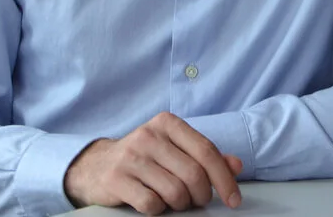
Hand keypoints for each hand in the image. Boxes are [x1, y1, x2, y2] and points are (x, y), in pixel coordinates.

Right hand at [63, 111, 242, 213]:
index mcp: (167, 123)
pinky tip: (154, 202)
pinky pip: (152, 204)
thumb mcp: (174, 149)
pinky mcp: (116, 178)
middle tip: (197, 201)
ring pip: (175, 191)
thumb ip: (204, 156)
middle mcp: (149, 135)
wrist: (97, 165)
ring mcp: (131, 156)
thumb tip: (236, 165)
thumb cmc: (144, 158)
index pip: (206, 150)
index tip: (233, 199)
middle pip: (193, 174)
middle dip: (201, 196)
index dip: (224, 178)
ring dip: (181, 204)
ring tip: (175, 201)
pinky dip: (159, 210)